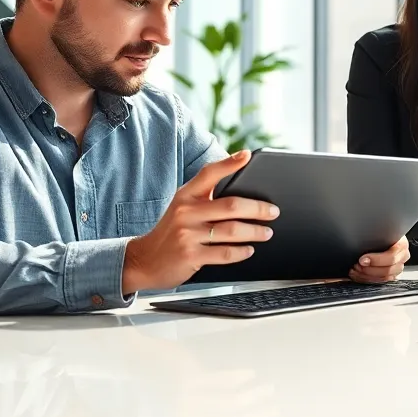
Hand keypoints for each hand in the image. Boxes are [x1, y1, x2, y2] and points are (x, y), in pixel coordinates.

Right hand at [122, 150, 279, 294]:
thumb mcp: (183, 207)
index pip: (209, 174)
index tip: (247, 156)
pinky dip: (242, 252)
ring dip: (255, 232)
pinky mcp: (191, 256)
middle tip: (273, 211)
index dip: (229, 163)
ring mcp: (187, 235)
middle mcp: (186, 212)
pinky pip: (225, 253)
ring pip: (232, 230)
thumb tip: (243, 188)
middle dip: (258, 209)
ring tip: (267, 232)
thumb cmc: (172, 231)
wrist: (144, 260)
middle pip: (231, 206)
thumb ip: (206, 196)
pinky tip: (249, 250)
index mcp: (185, 196)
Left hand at [349, 236, 410, 282]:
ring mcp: (398, 267)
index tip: (362, 259)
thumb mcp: (380, 230)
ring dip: (367, 276)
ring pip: (384, 277)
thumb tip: (363, 237)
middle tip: (356, 265)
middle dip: (368, 269)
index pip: (391, 256)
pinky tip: (358, 275)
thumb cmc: (382, 232)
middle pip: (387, 270)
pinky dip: (368, 279)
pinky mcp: (392, 275)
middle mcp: (402, 257)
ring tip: (355, 270)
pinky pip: (381, 281)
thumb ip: (376, 235)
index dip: (376, 260)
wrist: (386, 235)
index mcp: (402, 245)